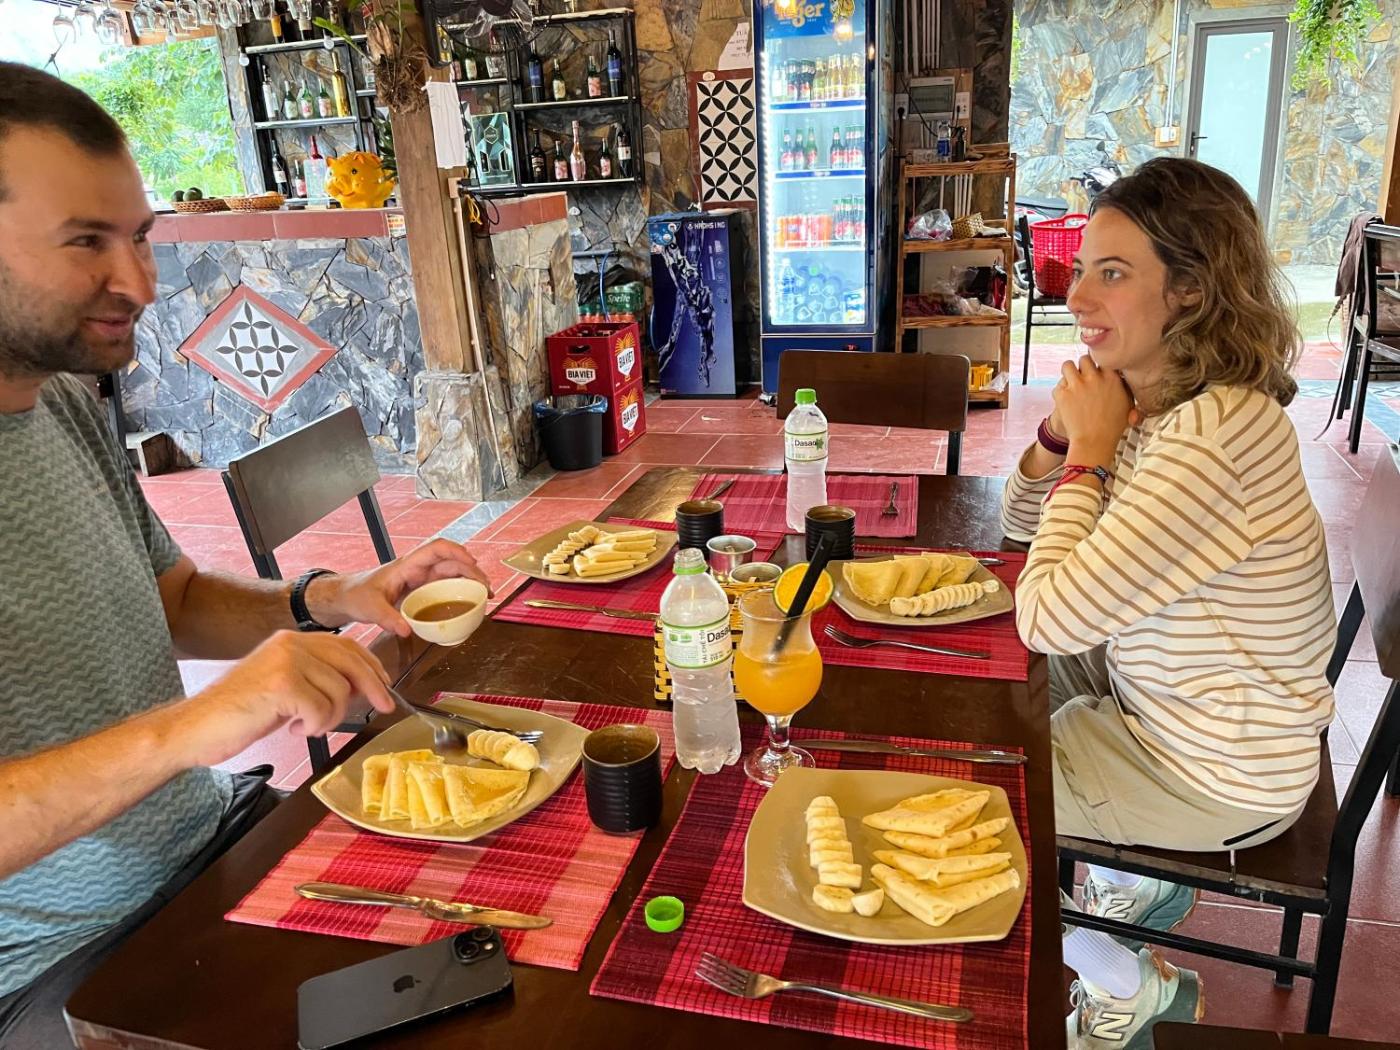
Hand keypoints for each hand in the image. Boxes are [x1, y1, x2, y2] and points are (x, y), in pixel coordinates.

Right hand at [179, 631, 394, 766]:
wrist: (194, 727)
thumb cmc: (238, 712)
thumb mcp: (283, 686)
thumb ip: (316, 678)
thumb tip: (360, 686)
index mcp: (291, 640)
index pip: (346, 645)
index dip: (371, 665)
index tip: (386, 685)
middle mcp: (290, 644)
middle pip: (351, 662)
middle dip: (373, 688)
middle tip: (383, 708)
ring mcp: (285, 662)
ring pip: (339, 690)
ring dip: (330, 717)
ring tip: (306, 725)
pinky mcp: (281, 685)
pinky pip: (321, 709)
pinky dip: (314, 726)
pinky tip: (294, 729)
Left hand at [309, 539, 491, 637]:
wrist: (346, 597)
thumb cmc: (356, 595)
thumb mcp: (370, 608)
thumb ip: (387, 618)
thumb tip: (407, 630)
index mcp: (407, 565)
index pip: (437, 548)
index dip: (457, 552)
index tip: (472, 563)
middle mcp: (417, 568)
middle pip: (451, 561)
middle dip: (472, 571)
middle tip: (486, 588)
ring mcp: (421, 578)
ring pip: (452, 572)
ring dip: (470, 579)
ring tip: (485, 594)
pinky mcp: (421, 588)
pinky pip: (446, 584)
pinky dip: (461, 589)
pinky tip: (470, 600)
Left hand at [1052, 355, 1133, 461]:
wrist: (1094, 443)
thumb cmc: (1111, 428)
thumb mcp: (1127, 406)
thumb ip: (1125, 389)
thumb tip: (1123, 380)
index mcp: (1111, 378)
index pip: (1103, 358)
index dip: (1099, 364)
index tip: (1097, 370)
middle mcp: (1094, 378)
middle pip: (1085, 359)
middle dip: (1083, 367)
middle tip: (1082, 377)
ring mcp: (1077, 385)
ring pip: (1068, 365)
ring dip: (1068, 373)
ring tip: (1070, 382)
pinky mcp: (1063, 394)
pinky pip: (1058, 385)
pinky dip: (1060, 392)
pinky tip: (1065, 400)